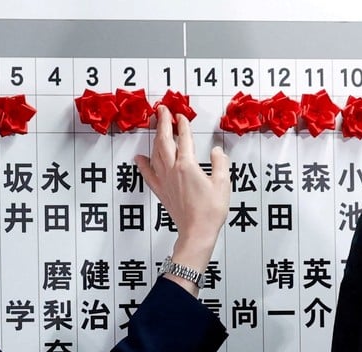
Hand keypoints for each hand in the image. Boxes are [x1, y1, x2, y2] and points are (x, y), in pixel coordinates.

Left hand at [135, 105, 229, 291]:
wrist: (197, 232)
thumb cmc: (210, 211)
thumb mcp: (223, 183)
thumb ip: (220, 164)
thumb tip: (216, 152)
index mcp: (188, 166)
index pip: (184, 139)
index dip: (181, 125)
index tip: (179, 115)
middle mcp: (172, 171)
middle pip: (164, 141)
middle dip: (162, 124)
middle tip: (160, 110)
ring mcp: (164, 181)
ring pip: (155, 154)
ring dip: (154, 138)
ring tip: (153, 126)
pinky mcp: (161, 191)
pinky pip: (148, 174)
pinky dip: (142, 164)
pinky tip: (138, 158)